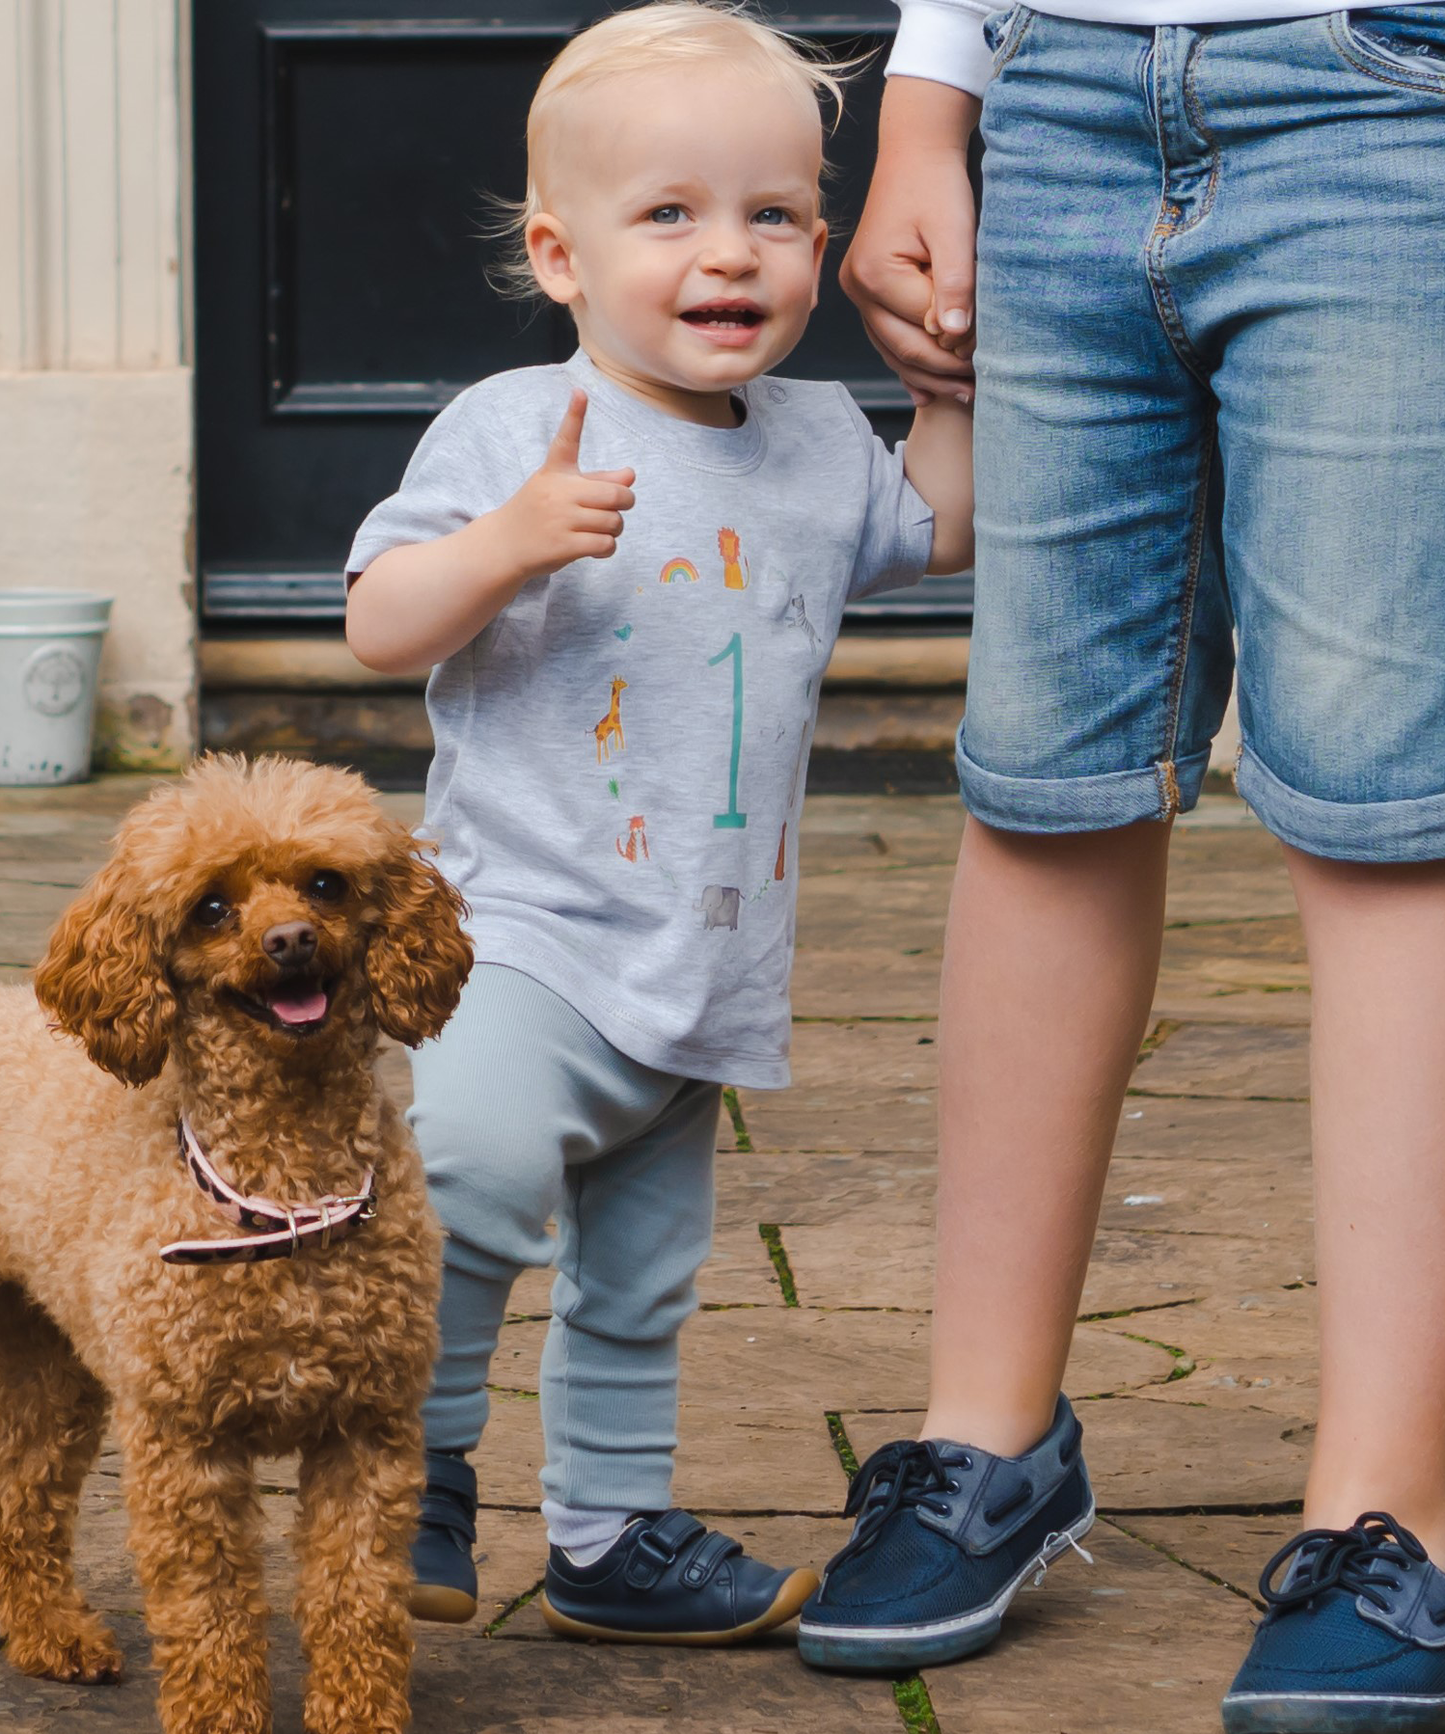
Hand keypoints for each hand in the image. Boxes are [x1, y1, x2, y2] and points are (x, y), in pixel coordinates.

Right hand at [494, 390, 635, 579]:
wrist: (504, 545)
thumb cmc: (539, 512)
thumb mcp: (561, 490)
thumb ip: (597, 481)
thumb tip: (631, 475)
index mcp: (555, 471)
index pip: (566, 440)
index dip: (575, 415)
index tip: (580, 392)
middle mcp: (558, 492)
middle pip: (616, 494)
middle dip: (625, 502)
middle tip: (618, 507)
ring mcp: (560, 519)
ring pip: (614, 521)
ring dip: (615, 528)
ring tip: (599, 529)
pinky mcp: (564, 545)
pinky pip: (606, 544)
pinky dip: (608, 547)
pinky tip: (596, 547)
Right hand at [841, 79, 981, 402]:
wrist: (915, 153)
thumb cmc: (936, 185)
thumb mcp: (955, 230)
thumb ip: (956, 282)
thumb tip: (955, 333)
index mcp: (876, 274)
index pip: (923, 326)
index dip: (957, 346)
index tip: (990, 357)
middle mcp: (858, 289)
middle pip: (904, 347)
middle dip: (943, 370)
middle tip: (979, 388)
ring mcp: (858, 293)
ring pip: (893, 350)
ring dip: (927, 375)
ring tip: (963, 392)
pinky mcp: (867, 292)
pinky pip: (887, 338)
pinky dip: (909, 362)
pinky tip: (927, 389)